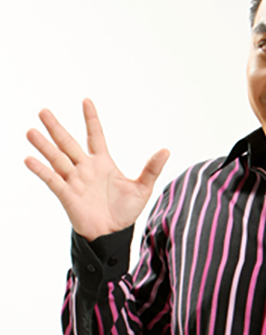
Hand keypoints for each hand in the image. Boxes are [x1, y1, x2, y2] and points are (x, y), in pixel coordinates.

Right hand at [25, 99, 169, 240]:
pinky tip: (30, 159)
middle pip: (68, 143)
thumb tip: (166, 150)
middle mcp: (86, 168)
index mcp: (103, 163)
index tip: (86, 100)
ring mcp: (75, 181)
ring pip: (57, 158)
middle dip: (56, 127)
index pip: (95, 135)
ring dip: (44, 145)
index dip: (91, 119)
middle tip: (43, 111)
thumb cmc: (126, 212)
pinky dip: (41, 170)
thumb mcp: (143, 188)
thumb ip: (152, 169)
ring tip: (31, 130)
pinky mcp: (67, 195)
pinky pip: (52, 180)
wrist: (113, 234)